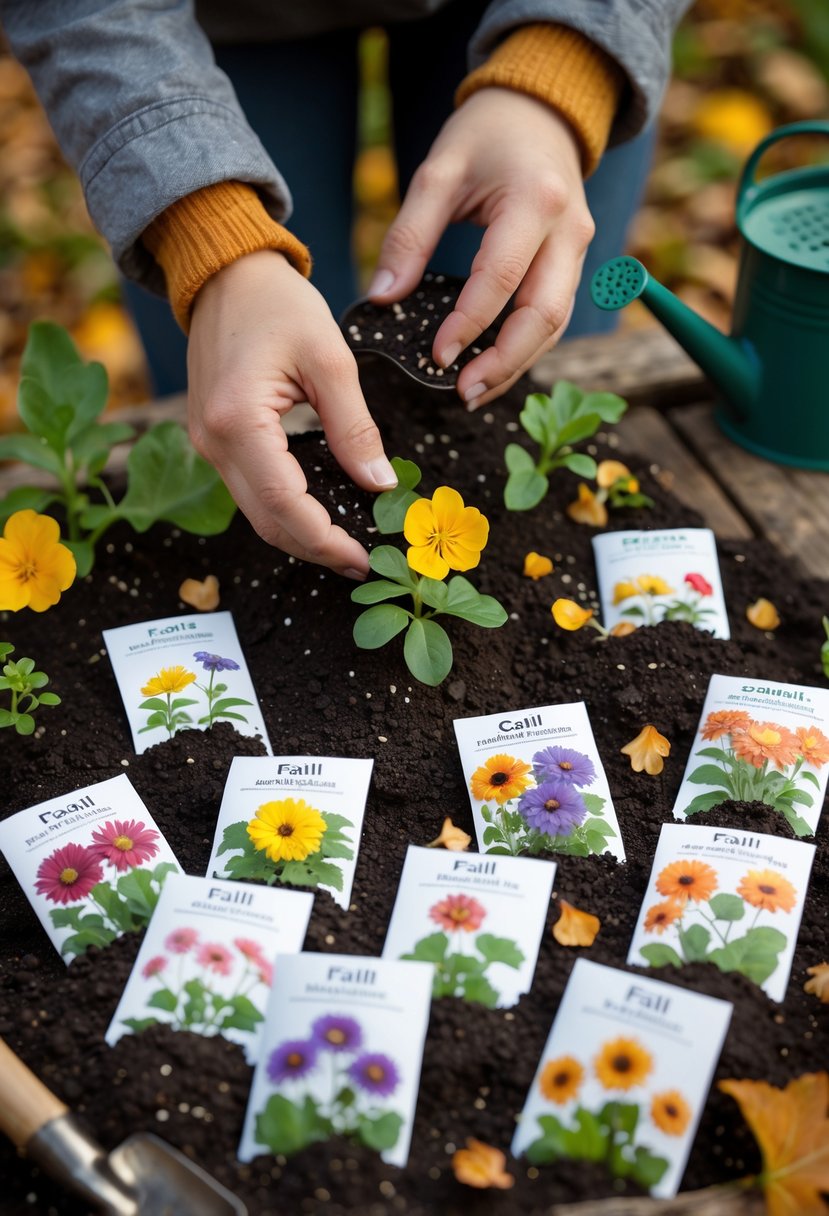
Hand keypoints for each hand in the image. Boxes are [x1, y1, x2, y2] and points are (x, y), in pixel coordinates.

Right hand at [187, 250, 396, 576]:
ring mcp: (208, 444)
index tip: (365, 558)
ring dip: (302, 533)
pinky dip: (286, 509)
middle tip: (363, 560)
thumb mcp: (331, 359)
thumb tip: (381, 484)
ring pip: (256, 512)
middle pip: (267, 521)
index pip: (284, 505)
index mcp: (238, 421)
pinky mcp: (215, 439)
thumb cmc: (277, 303)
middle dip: (316, 547)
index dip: (326, 539)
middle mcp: (213, 441)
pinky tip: (322, 512)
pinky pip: (251, 490)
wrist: (225, 273)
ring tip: (349, 543)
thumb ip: (356, 428)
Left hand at [368, 88, 594, 408]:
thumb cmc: (485, 136)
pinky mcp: (575, 262)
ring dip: (517, 364)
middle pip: (545, 314)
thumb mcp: (437, 172)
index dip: (469, 323)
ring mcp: (579, 248)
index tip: (437, 355)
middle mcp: (568, 229)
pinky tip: (492, 367)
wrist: (541, 110)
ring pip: (556, 323)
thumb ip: (409, 236)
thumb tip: (383, 298)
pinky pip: (555, 315)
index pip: (502, 277)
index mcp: (535, 199)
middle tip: (463, 392)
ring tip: (473, 391)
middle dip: (504, 361)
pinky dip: (525, 346)